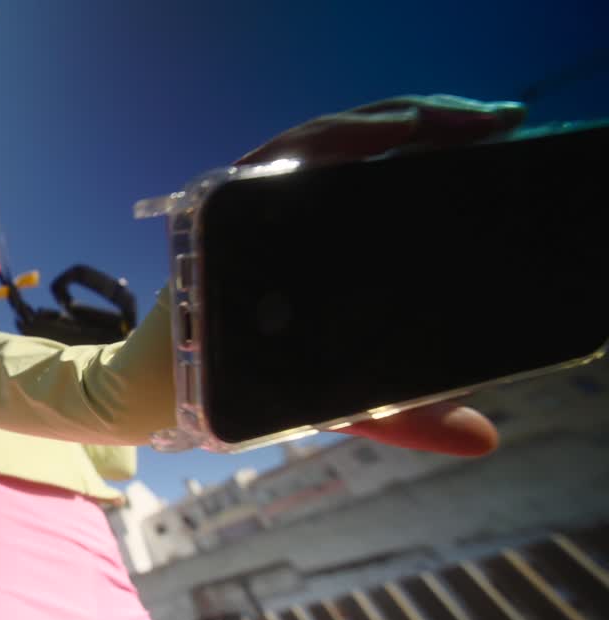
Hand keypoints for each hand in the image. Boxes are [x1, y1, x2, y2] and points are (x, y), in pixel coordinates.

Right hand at [237, 95, 525, 456]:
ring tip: (435, 122)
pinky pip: (284, 154)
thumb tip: (485, 439)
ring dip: (387, 121)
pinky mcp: (231, 198)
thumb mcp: (346, 398)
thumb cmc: (255, 378)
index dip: (449, 141)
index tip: (505, 133)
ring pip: (334, 138)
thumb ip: (409, 416)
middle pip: (375, 142)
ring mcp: (265, 198)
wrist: (173, 389)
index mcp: (331, 235)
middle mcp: (299, 206)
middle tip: (497, 122)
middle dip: (438, 121)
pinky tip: (376, 135)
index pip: (395, 169)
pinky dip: (331, 138)